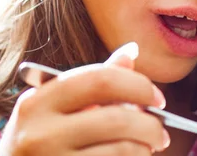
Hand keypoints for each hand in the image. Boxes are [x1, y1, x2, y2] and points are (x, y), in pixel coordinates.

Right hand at [0, 45, 169, 154]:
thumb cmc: (35, 140)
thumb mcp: (53, 107)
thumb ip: (93, 81)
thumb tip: (131, 52)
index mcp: (38, 101)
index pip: (101, 79)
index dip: (138, 85)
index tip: (156, 97)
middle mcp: (39, 133)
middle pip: (117, 119)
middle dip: (150, 124)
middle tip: (161, 130)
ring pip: (121, 150)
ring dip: (145, 148)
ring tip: (150, 148)